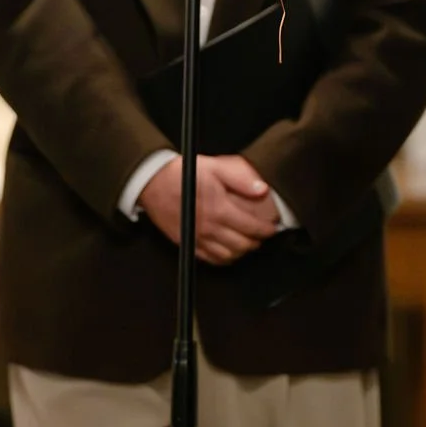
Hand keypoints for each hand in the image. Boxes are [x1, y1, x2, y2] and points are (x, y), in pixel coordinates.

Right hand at [140, 155, 280, 264]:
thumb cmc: (182, 173)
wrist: (152, 182)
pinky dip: (225, 259)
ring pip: (229, 255)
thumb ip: (240, 178)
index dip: (266, 229)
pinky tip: (229, 251)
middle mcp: (209, 228)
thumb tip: (262, 190)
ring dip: (242, 251)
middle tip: (262, 234)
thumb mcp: (214, 167)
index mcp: (219, 210)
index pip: (252, 228)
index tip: (273, 227)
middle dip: (257, 241)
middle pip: (243, 245)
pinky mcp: (188, 244)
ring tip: (248, 242)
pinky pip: (211, 259)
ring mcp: (198, 238)